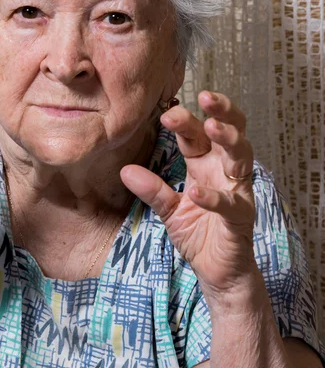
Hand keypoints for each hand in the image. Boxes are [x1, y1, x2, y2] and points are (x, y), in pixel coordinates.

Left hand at [121, 91, 256, 299]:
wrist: (216, 272)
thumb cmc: (198, 234)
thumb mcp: (168, 209)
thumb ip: (151, 190)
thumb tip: (125, 170)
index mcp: (206, 166)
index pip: (198, 136)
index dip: (186, 121)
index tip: (166, 111)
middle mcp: (224, 173)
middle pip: (230, 133)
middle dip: (221, 112)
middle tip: (205, 96)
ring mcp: (237, 193)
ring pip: (242, 158)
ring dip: (229, 140)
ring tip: (211, 127)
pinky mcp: (241, 219)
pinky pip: (231, 204)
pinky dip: (215, 197)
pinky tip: (198, 191)